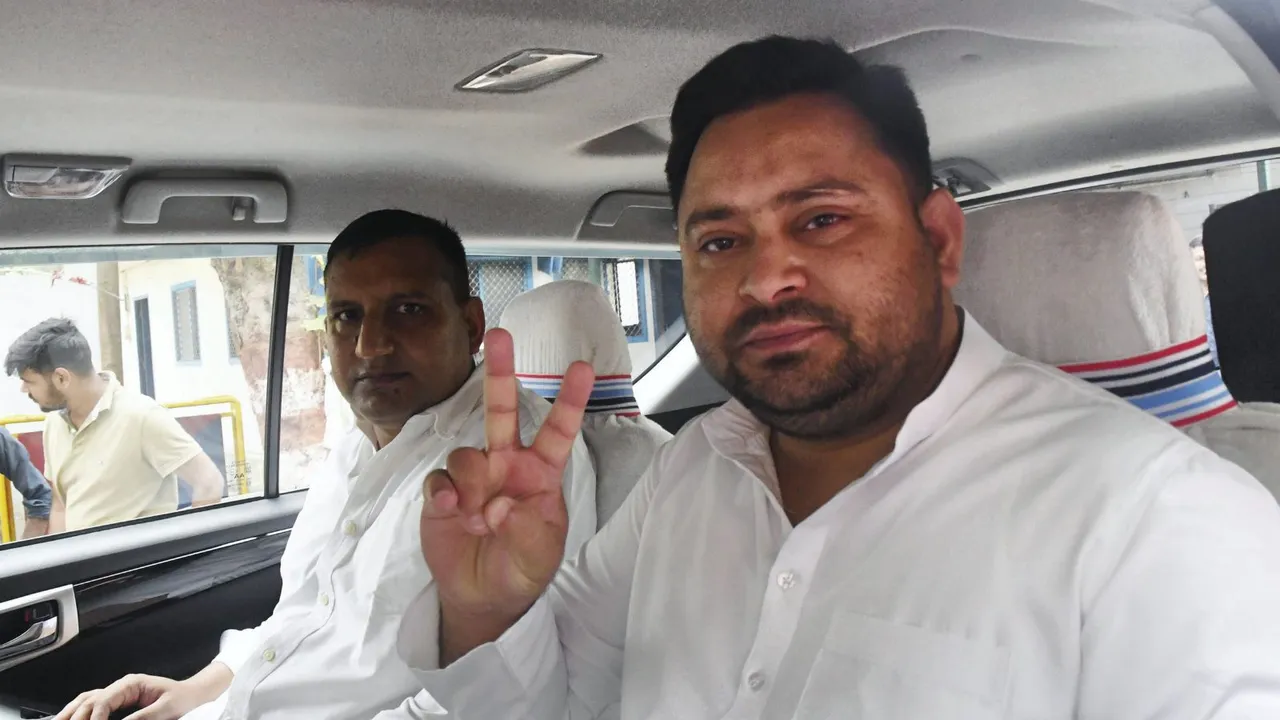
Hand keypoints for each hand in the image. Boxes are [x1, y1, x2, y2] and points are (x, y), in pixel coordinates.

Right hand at [55, 673, 206, 719]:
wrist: (193, 694)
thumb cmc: (183, 699)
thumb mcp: (167, 708)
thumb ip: (144, 717)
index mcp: (132, 684)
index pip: (103, 699)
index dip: (93, 716)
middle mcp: (121, 687)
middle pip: (89, 699)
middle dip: (75, 715)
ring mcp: (118, 693)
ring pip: (86, 700)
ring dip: (71, 712)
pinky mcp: (118, 702)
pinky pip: (94, 705)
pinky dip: (80, 712)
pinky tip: (69, 718)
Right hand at [421, 328, 592, 623]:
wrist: (484, 597)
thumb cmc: (522, 568)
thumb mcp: (539, 554)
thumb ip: (527, 528)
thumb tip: (500, 503)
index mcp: (541, 473)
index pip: (558, 432)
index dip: (569, 401)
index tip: (583, 368)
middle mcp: (506, 464)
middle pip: (501, 410)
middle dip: (502, 371)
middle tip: (502, 333)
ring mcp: (473, 476)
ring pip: (466, 454)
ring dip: (472, 487)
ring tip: (480, 523)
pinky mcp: (442, 492)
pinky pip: (440, 478)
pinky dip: (446, 494)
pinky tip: (454, 513)